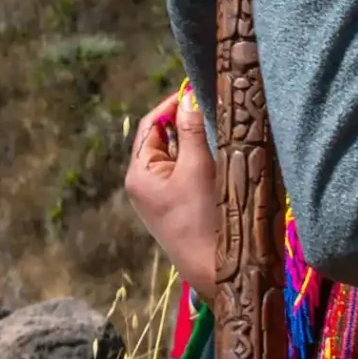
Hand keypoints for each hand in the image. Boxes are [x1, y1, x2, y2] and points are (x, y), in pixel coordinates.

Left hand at [124, 88, 216, 302]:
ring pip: (176, 154)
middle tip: (213, 105)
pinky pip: (183, 171)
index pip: (150, 125)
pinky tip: (217, 153)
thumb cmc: (202, 216)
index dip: (171, 104)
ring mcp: (159, 196)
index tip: (196, 89)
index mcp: (139, 172)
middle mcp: (144, 182)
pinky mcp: (176, 205)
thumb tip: (187, 97)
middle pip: (162, 138)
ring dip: (193, 140)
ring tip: (218, 125)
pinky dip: (197, 158)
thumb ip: (191, 129)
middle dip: (184, 121)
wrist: (215, 269)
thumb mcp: (198, 166)